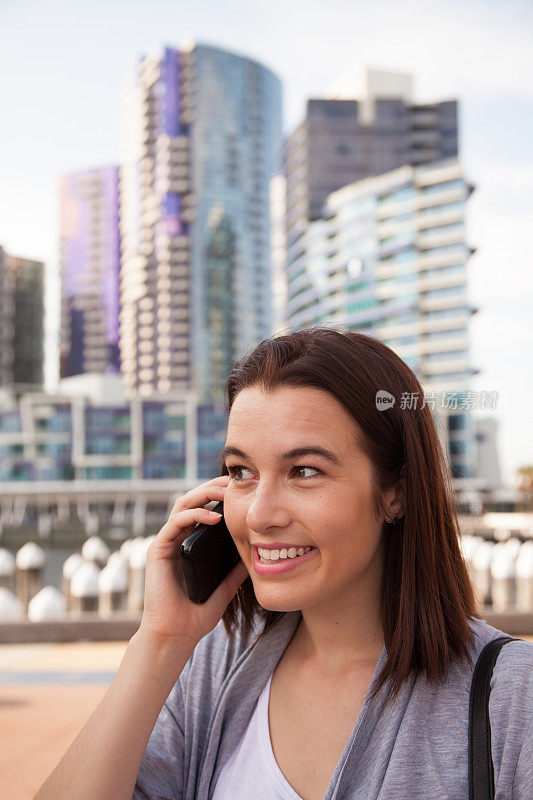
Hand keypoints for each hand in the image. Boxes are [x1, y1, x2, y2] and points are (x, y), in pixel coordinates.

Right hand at [137, 475, 248, 652]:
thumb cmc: (196, 614)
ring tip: (226, 492)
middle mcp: (177, 538)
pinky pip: (175, 523)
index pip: (204, 508)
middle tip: (235, 481)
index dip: (220, 495)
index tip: (243, 488)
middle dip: (214, 487)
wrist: (175, 635)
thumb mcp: (225, 588)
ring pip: (182, 504)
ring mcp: (166, 542)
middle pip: (193, 499)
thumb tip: (257, 555)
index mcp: (191, 543)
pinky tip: (214, 517)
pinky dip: (194, 515)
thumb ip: (236, 571)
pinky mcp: (158, 549)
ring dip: (204, 494)